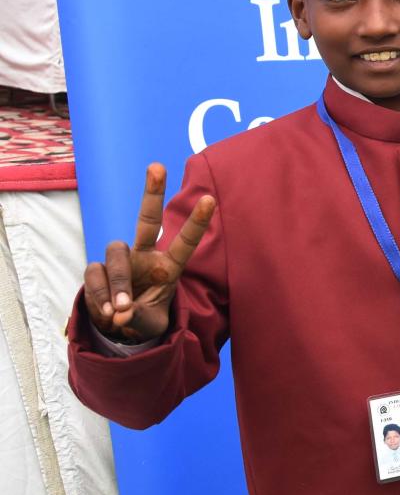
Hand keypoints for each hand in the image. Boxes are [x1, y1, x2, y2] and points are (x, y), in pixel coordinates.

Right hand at [83, 163, 215, 342]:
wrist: (119, 329)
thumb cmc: (143, 319)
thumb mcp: (151, 324)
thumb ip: (139, 318)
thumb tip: (120, 313)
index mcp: (168, 267)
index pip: (185, 242)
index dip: (196, 222)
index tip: (210, 199)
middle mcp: (145, 256)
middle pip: (147, 219)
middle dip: (152, 192)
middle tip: (158, 165)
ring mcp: (120, 260)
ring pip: (115, 252)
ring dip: (118, 281)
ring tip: (121, 309)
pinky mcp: (98, 270)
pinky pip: (95, 274)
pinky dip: (100, 295)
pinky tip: (108, 313)